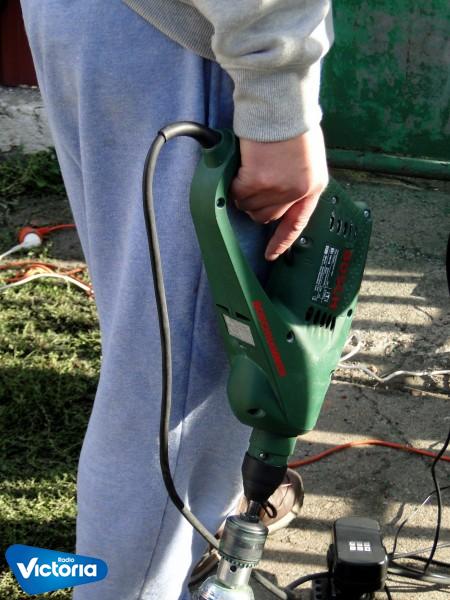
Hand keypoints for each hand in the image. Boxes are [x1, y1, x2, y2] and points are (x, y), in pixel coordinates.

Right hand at [229, 125, 327, 260]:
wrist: (283, 105)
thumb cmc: (293, 122)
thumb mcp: (306, 156)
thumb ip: (296, 177)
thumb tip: (277, 193)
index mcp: (314, 186)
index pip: (297, 223)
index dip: (282, 241)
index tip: (271, 254)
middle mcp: (298, 192)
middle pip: (268, 217)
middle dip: (256, 206)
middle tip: (251, 186)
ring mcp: (277, 189)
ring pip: (249, 206)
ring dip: (243, 193)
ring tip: (247, 171)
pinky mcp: (257, 181)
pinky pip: (238, 193)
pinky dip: (234, 183)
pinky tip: (240, 168)